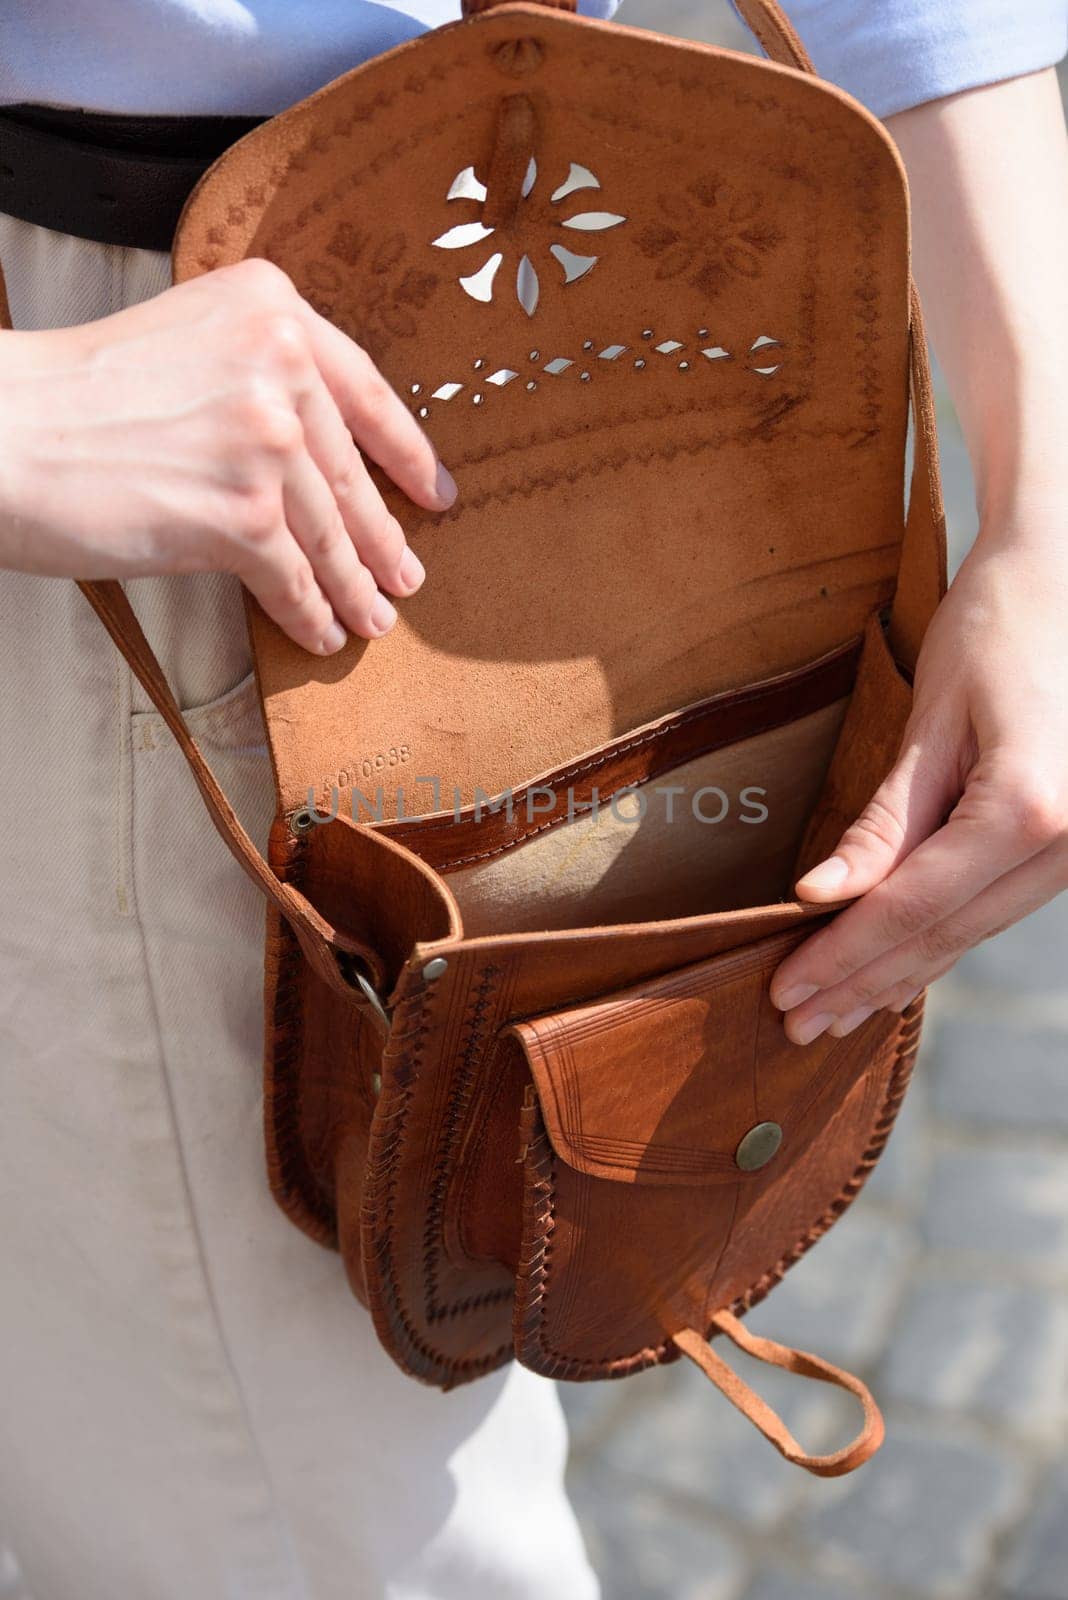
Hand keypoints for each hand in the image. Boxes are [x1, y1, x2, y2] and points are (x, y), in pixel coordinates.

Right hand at [0, 257, 455, 653]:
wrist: (3, 433)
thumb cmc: (75, 397)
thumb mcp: (186, 341)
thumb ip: (255, 372)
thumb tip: (313, 449)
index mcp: (271, 308)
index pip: (364, 390)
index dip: (406, 452)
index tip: (434, 490)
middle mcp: (278, 365)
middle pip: (347, 473)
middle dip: (381, 538)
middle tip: (406, 574)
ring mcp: (266, 442)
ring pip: (329, 534)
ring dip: (353, 587)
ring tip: (373, 616)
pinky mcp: (243, 515)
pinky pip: (292, 578)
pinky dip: (309, 612)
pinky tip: (320, 631)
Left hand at [770, 525, 1067, 1044]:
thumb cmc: (998, 625)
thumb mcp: (932, 720)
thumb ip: (885, 821)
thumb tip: (820, 897)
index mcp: (1031, 808)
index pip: (914, 906)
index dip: (844, 953)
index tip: (786, 987)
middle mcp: (1067, 843)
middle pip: (943, 932)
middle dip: (862, 980)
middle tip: (794, 1021)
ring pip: (971, 930)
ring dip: (899, 973)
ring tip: (833, 1012)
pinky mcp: (1067, 843)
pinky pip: (993, 905)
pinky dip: (937, 939)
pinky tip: (895, 971)